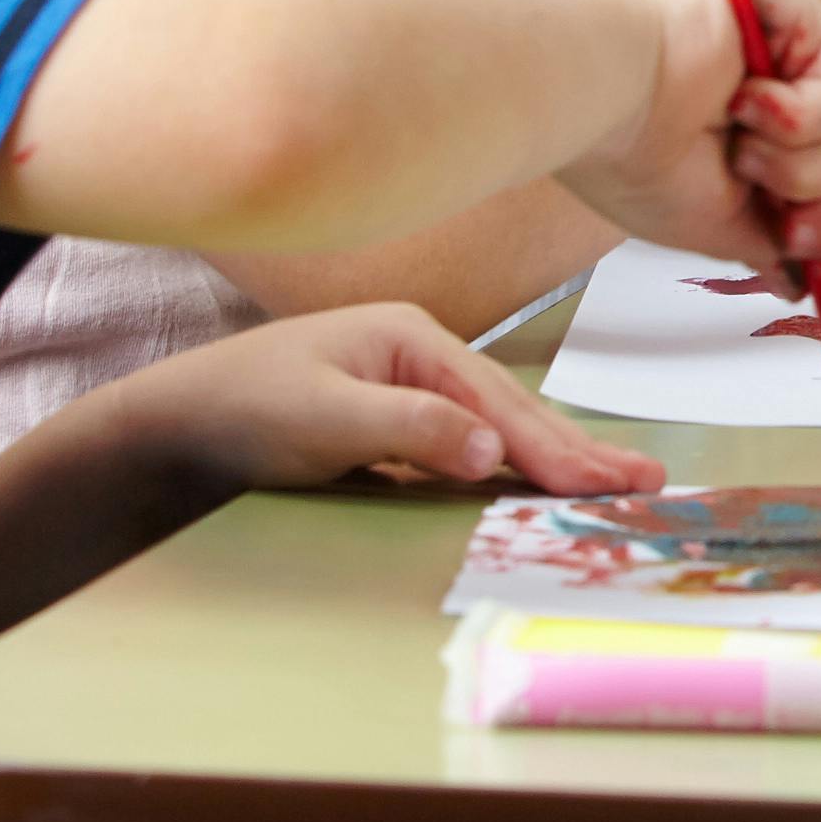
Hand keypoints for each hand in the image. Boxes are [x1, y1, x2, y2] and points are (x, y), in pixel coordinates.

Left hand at [109, 301, 667, 502]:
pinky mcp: (391, 423)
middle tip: (647, 480)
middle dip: (578, 446)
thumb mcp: (323, 416)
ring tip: (615, 480)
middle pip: (513, 407)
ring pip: (496, 427)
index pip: (498, 400)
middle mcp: (418, 354)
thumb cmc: (240, 407)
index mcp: (411, 336)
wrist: (173, 423)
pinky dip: (510, 466)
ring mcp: (407, 386)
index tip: (601, 485)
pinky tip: (536, 484)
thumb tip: (491, 447)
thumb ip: (409, 429)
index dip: (553, 446)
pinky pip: (467, 445)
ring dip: (554, 457)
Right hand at [559, 0, 820, 275]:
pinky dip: (798, 116)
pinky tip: (745, 103)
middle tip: (790, 224)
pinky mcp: (797, 17)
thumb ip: (772, 248)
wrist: (603, 98)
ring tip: (741, 149)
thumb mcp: (713, 227)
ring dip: (799, 166)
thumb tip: (806, 285)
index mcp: (752, 149)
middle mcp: (778, 102)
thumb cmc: (630, 156)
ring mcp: (789, 59)